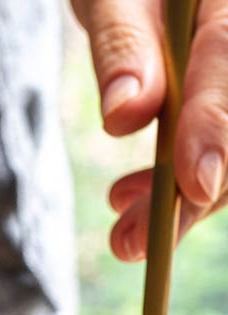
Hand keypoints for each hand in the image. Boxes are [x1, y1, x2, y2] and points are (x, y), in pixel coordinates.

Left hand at [73, 0, 227, 261]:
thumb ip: (120, 46)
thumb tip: (125, 115)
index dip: (216, 129)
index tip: (197, 186)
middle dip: (193, 193)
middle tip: (131, 244)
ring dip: (181, 200)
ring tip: (124, 235)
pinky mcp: (225, 98)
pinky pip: (219, 145)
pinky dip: (178, 179)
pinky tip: (129, 198)